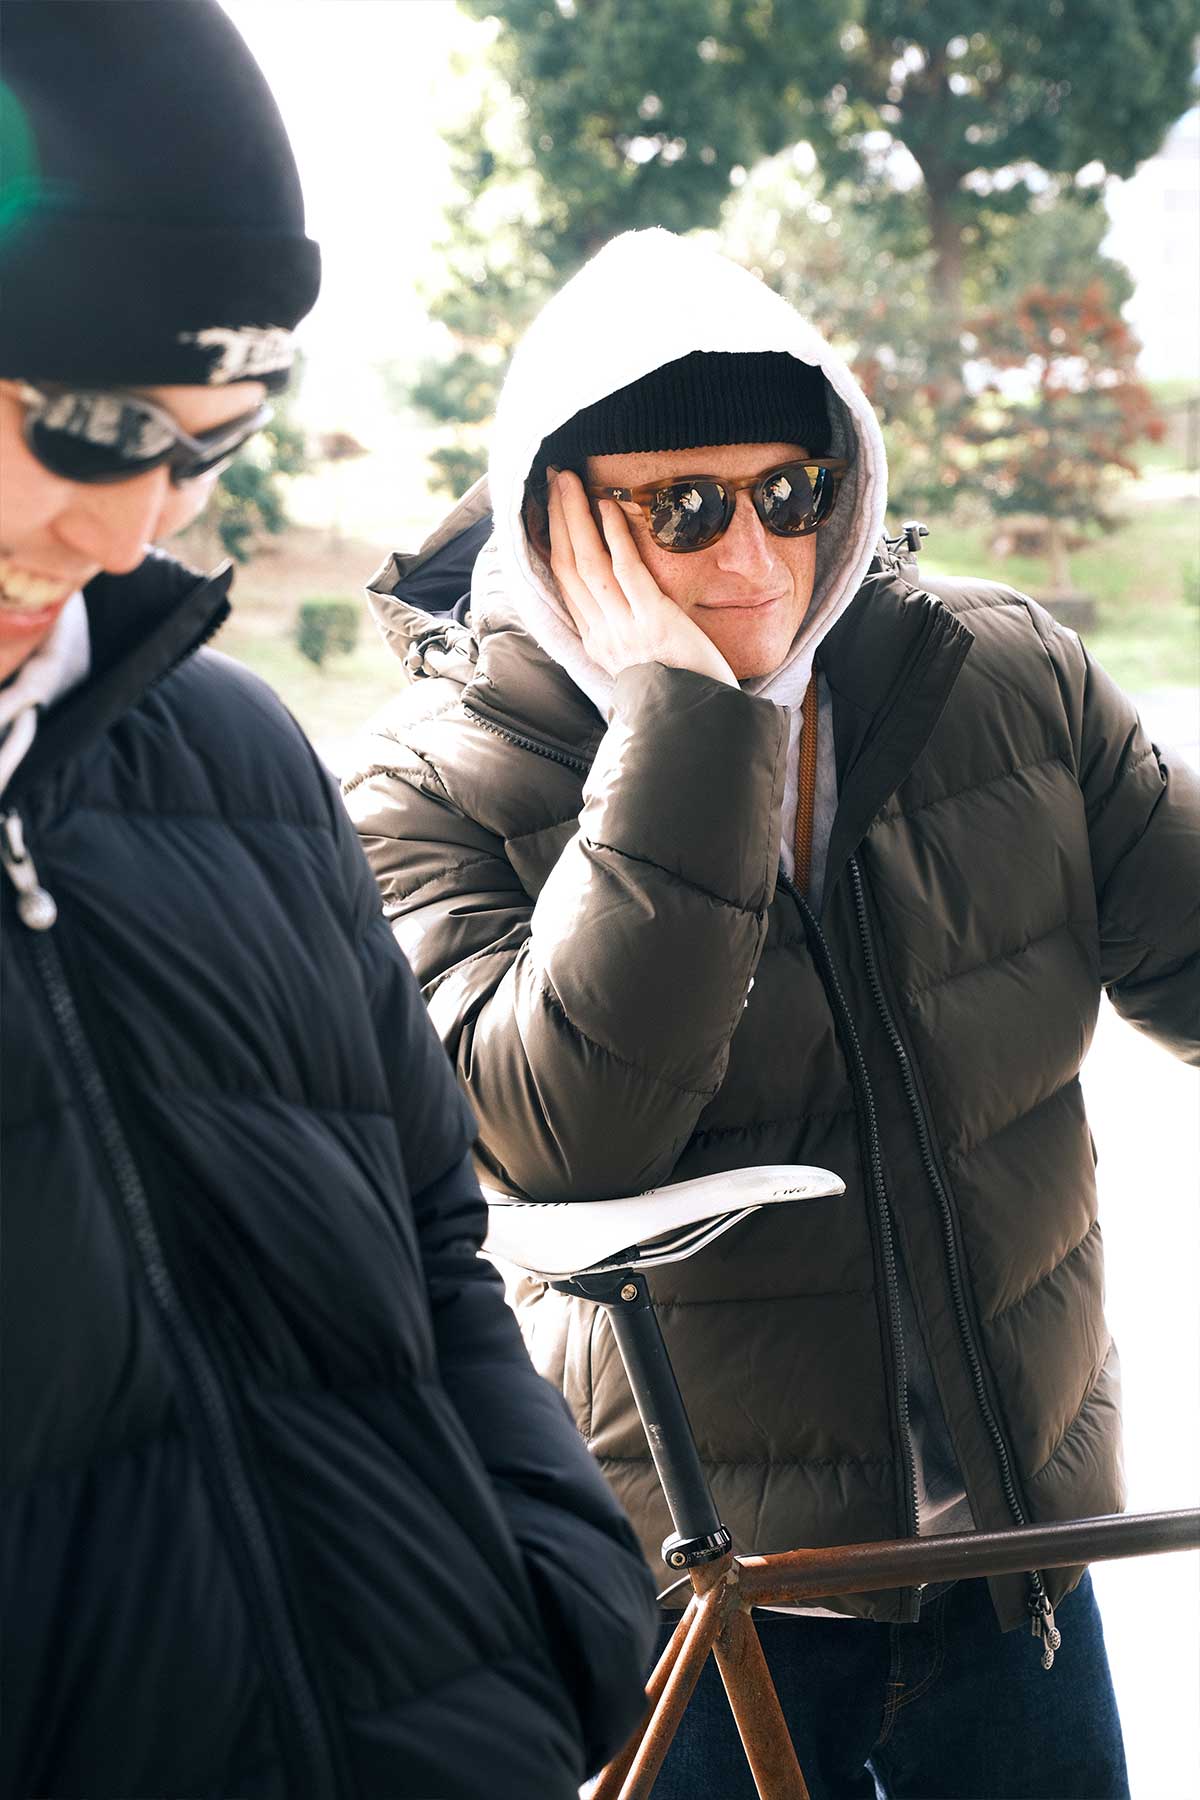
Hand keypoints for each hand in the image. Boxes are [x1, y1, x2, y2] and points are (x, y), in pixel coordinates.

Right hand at [546, 468, 737, 687]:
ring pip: (588, 562)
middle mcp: (604, 635)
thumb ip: (626, 628)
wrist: (701, 721)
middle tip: (554, 478)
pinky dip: (615, 535)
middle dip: (558, 518)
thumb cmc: (681, 689)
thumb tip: (619, 595)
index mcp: (597, 643)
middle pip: (568, 565)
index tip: (549, 507)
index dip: (554, 540)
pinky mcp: (655, 622)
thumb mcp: (643, 659)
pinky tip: (610, 507)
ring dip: (577, 516)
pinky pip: (627, 571)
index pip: (564, 583)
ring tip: (571, 481)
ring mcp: (626, 629)